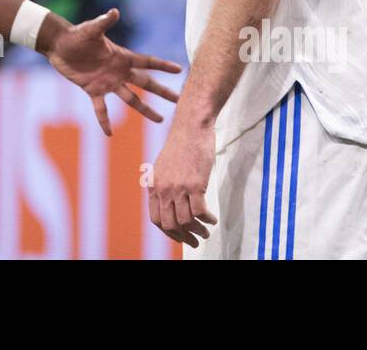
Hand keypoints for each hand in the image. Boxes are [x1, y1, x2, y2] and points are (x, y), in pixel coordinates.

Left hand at [45, 8, 180, 134]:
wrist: (59, 45)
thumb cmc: (76, 35)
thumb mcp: (91, 29)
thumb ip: (103, 22)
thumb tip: (114, 11)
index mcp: (122, 56)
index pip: (147, 62)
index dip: (163, 66)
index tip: (179, 70)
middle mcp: (118, 71)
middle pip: (145, 83)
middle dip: (162, 91)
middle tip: (179, 100)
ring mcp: (107, 82)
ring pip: (131, 99)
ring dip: (145, 110)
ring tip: (160, 120)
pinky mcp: (92, 90)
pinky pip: (101, 109)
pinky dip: (104, 121)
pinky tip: (109, 133)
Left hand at [149, 117, 217, 248]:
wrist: (191, 126)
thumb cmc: (182, 144)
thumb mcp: (163, 166)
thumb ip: (163, 185)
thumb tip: (169, 205)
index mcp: (153, 185)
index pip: (156, 219)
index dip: (168, 232)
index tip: (179, 237)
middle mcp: (163, 188)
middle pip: (169, 224)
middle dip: (183, 237)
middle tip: (195, 241)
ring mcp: (178, 187)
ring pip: (186, 221)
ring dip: (198, 230)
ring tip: (206, 231)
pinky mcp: (195, 184)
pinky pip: (200, 212)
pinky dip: (208, 219)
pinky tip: (213, 219)